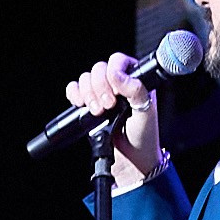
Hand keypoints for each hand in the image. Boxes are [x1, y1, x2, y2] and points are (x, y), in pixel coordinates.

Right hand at [59, 52, 161, 192]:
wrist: (131, 157)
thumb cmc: (143, 134)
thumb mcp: (145, 111)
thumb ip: (135, 90)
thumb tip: (117, 74)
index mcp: (134, 77)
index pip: (117, 61)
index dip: (112, 74)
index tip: (116, 93)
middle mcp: (117, 81)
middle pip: (98, 69)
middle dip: (99, 88)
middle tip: (108, 106)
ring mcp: (101, 91)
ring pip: (85, 79)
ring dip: (88, 94)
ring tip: (98, 112)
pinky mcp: (88, 102)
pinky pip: (74, 89)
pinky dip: (74, 95)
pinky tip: (82, 106)